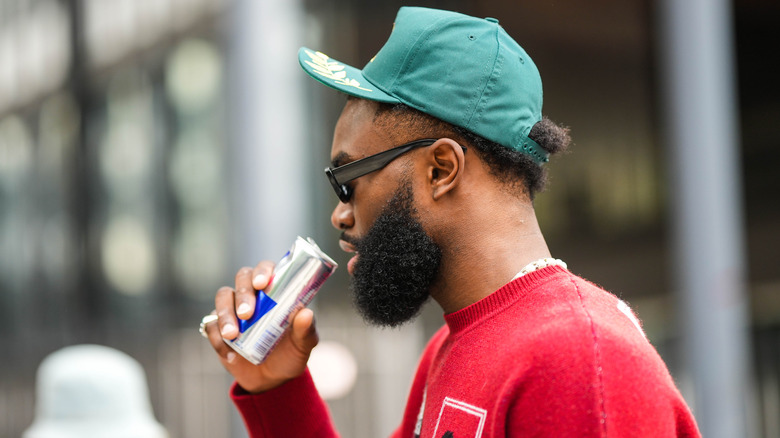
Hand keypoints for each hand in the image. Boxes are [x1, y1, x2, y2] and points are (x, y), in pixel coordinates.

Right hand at [203, 261, 319, 392]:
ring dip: (225, 315)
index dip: (262, 271)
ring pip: (223, 297)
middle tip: (247, 313)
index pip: (267, 269)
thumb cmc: (291, 353)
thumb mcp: (303, 344)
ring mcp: (233, 309)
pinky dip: (217, 339)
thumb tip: (306, 313)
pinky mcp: (218, 328)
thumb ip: (306, 330)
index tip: (262, 283)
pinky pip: (211, 325)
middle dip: (243, 294)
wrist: (272, 380)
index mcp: (275, 290)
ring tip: (232, 336)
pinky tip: (231, 355)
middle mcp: (253, 294)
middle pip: (242, 278)